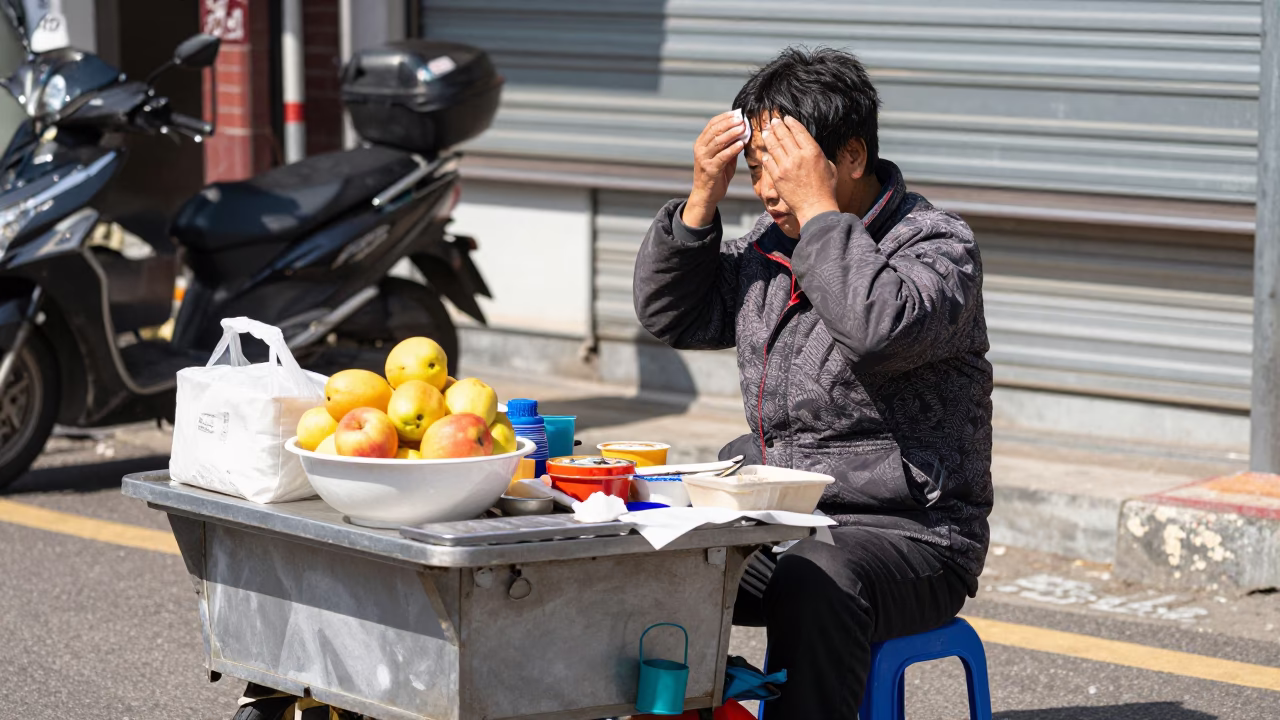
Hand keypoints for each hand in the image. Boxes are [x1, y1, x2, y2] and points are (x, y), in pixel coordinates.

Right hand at [684, 111, 745, 227]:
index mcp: (701, 143)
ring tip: (743, 128)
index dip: (725, 117)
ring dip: (732, 133)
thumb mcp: (723, 157)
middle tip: (742, 118)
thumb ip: (730, 145)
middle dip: (729, 123)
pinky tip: (741, 144)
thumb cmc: (717, 175)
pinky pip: (722, 156)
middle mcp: (700, 149)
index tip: (738, 113)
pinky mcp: (710, 169)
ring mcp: (704, 159)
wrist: (706, 195)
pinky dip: (732, 149)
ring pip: (718, 141)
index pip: (712, 124)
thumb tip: (743, 131)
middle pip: (714, 130)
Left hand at [761, 117, 839, 228]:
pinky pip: (769, 162)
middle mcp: (798, 156)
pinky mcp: (777, 177)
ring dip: (769, 137)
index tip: (786, 118)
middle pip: (784, 136)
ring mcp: (786, 167)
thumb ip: (818, 155)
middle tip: (773, 121)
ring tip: (766, 132)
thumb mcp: (829, 166)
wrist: (816, 207)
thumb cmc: (826, 188)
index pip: (799, 131)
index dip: (791, 122)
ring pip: (774, 147)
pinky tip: (766, 153)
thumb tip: (810, 149)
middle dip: (777, 126)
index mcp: (813, 151)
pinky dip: (767, 156)